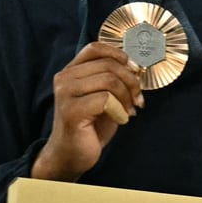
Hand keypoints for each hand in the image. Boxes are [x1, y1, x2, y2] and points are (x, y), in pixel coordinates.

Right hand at [28, 43, 144, 181]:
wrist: (72, 154)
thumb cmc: (91, 125)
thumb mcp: (105, 95)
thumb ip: (114, 78)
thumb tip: (137, 67)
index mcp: (72, 71)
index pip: (95, 48)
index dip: (119, 55)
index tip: (134, 71)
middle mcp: (64, 79)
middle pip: (109, 65)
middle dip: (132, 82)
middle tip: (137, 99)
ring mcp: (65, 94)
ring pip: (110, 80)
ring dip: (127, 96)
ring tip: (128, 110)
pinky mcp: (71, 111)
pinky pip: (106, 100)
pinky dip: (120, 109)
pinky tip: (119, 119)